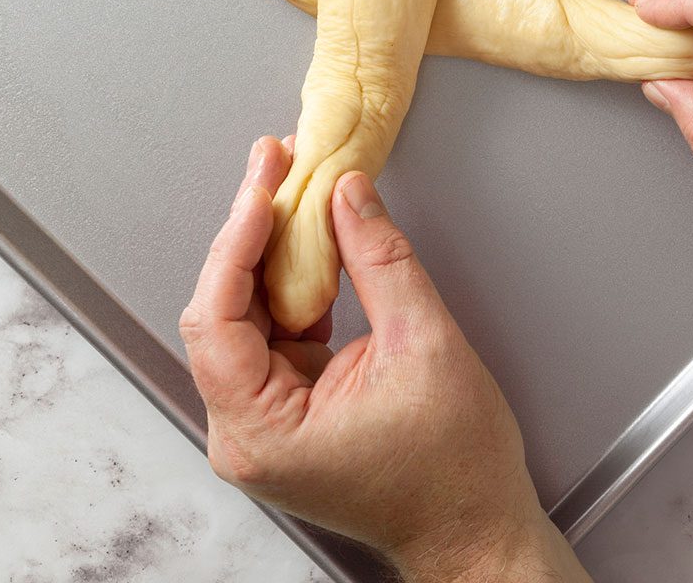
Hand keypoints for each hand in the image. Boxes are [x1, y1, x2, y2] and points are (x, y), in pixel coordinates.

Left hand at [180, 138, 585, 581]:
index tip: (264, 183)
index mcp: (260, 432)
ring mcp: (261, 425)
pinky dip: (295, 285)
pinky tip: (317, 241)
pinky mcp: (284, 413)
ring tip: (301, 190)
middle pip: (224, 311)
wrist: (475, 526)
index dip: (238, 240)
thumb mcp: (424, 344)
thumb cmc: (454, 470)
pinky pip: (274, 334)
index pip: (217, 317)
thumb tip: (346, 194)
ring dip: (276, 253)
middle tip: (279, 166)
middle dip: (255, 233)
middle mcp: (244, 434)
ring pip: (247, 317)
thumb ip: (379, 259)